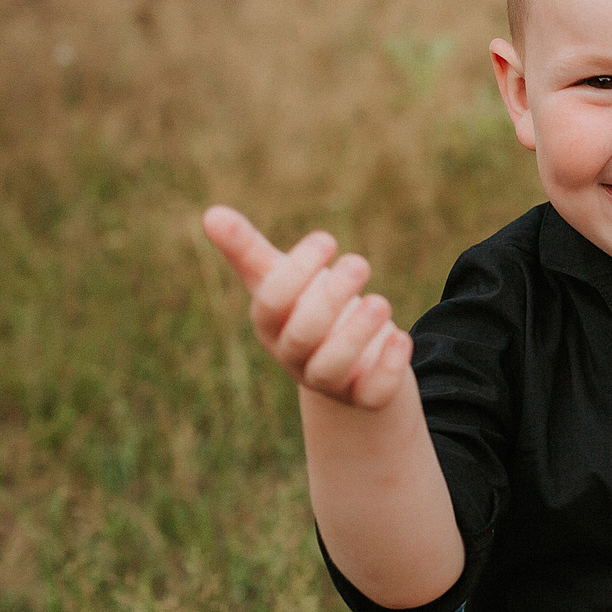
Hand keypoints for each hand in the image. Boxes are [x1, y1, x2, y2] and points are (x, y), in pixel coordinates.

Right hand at [202, 205, 412, 409]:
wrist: (348, 356)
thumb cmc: (306, 306)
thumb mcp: (280, 277)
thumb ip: (247, 249)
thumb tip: (210, 213)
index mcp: (271, 324)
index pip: (272, 302)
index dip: (297, 270)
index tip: (327, 239)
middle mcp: (294, 356)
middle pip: (302, 335)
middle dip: (329, 299)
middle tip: (359, 263)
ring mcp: (328, 380)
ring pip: (332, 367)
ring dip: (358, 333)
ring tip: (380, 301)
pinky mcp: (363, 397)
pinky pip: (371, 394)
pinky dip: (388, 368)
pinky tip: (401, 337)